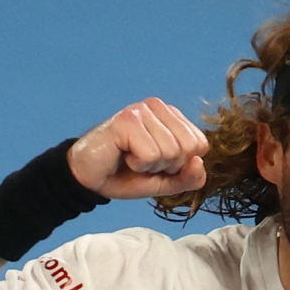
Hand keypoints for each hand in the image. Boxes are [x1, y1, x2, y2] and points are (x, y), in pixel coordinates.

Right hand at [67, 98, 208, 199]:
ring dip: (149, 166)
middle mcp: (158, 107)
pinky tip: (122, 155)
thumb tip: (199, 162)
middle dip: (166, 166)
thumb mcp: (165, 182)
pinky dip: (137, 164)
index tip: (156, 162)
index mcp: (172, 116)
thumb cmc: (126, 174)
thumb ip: (189, 177)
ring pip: (170, 152)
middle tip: (142, 161)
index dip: (180, 164)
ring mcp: (141, 110)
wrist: (90, 178)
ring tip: (130, 158)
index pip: (200, 145)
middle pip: (188, 148)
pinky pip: (150, 155)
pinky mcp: (126, 120)